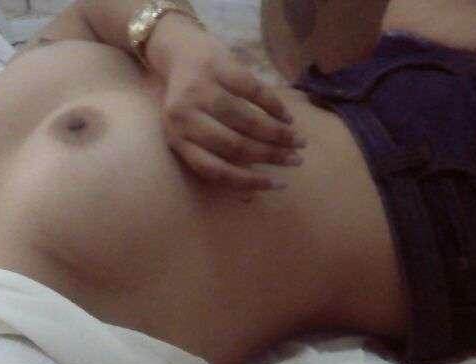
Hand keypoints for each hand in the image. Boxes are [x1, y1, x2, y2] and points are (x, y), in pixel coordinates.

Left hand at [149, 15, 304, 190]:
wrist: (178, 51)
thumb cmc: (192, 104)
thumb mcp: (194, 134)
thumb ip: (218, 162)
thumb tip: (250, 199)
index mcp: (178, 140)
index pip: (215, 170)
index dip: (249, 181)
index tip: (278, 185)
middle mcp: (185, 117)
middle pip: (235, 145)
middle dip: (270, 155)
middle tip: (295, 160)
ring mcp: (202, 89)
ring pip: (247, 119)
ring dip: (277, 134)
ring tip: (297, 141)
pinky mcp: (219, 66)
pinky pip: (254, 91)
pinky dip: (275, 107)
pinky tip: (287, 118)